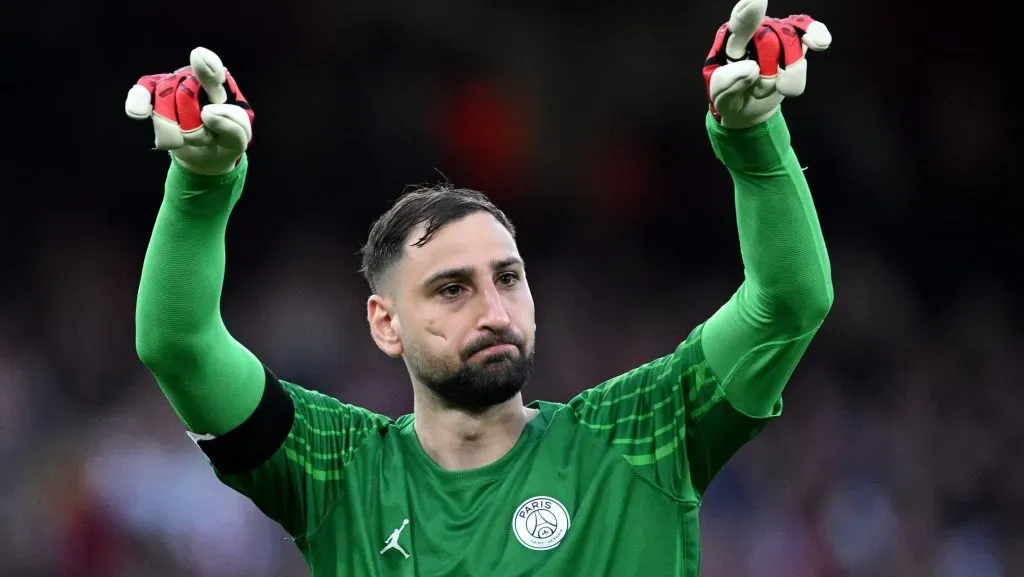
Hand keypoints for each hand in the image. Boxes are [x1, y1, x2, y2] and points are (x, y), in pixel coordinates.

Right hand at [125, 47, 253, 174]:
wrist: (205, 155)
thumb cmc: (223, 141)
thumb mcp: (237, 140)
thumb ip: (233, 127)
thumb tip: (207, 112)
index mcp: (221, 87)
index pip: (214, 73)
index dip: (206, 67)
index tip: (197, 57)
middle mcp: (195, 80)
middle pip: (185, 94)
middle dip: (193, 128)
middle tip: (205, 139)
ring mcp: (173, 85)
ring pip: (164, 100)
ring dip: (173, 131)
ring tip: (187, 140)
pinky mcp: (154, 96)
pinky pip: (143, 91)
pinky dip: (138, 100)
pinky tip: (138, 113)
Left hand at [702, 0, 831, 128]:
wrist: (747, 108)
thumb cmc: (731, 97)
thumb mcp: (721, 97)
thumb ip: (728, 83)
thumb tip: (752, 68)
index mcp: (729, 41)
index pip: (739, 25)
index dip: (749, 14)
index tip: (757, 1)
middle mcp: (754, 30)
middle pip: (771, 42)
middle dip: (768, 78)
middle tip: (757, 93)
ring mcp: (776, 33)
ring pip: (793, 42)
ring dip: (790, 74)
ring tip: (780, 89)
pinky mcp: (794, 41)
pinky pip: (809, 29)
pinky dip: (817, 33)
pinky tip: (821, 43)